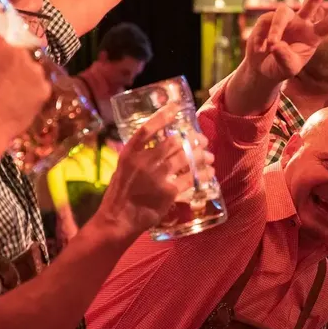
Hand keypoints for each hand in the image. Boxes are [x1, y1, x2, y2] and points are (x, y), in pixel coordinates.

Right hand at [0, 37, 51, 154]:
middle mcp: (20, 53)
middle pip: (17, 55)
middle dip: (10, 65)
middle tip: (1, 80)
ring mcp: (35, 71)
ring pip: (30, 71)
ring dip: (23, 78)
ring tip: (12, 92)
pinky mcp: (44, 90)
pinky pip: (39, 88)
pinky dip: (32, 93)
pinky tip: (22, 101)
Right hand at [94, 102, 207, 236]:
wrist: (118, 220)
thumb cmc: (119, 196)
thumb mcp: (122, 170)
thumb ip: (138, 157)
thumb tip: (157, 147)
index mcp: (130, 154)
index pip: (147, 128)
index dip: (163, 116)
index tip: (175, 108)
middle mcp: (144, 162)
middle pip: (174, 142)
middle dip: (192, 139)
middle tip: (202, 140)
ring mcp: (157, 176)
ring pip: (186, 159)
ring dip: (201, 156)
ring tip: (208, 156)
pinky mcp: (169, 191)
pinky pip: (191, 178)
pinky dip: (203, 174)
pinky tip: (209, 173)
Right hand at [243, 0, 327, 84]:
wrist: (262, 68)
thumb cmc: (280, 68)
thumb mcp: (288, 69)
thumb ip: (285, 59)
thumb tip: (276, 44)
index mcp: (313, 36)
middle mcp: (301, 23)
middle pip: (313, 0)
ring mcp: (284, 20)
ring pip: (282, 13)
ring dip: (277, 30)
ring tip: (272, 46)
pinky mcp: (266, 19)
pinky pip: (265, 25)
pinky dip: (261, 39)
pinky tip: (260, 50)